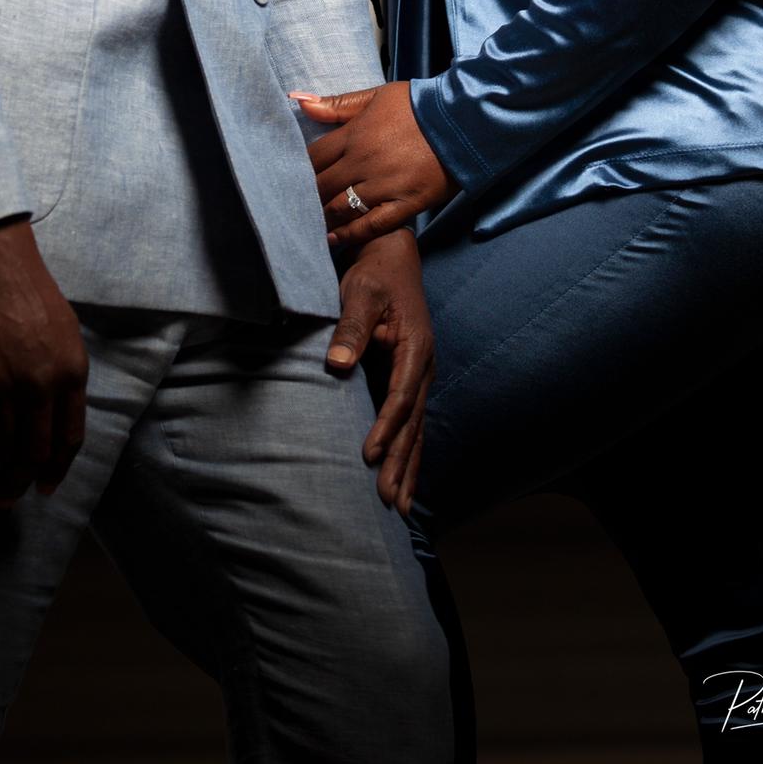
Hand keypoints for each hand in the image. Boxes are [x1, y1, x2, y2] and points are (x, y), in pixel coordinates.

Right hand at [0, 216, 88, 506]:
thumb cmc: (32, 293)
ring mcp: (4, 389)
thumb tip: (53, 418)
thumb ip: (63, 377)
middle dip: (17, 484)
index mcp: (71, 374)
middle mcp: (41, 388)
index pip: (68, 439)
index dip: (56, 469)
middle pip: (31, 452)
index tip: (44, 487)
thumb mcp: (67, 334)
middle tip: (5, 501)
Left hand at [296, 81, 456, 246]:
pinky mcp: (405, 204)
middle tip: (294, 207)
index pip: (313, 158)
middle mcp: (363, 162)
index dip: (297, 170)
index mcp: (355, 135)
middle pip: (321, 186)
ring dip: (323, 217)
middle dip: (306, 197)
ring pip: (340, 208)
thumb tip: (298, 101)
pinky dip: (350, 234)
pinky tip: (335, 240)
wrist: (464, 121)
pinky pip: (371, 225)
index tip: (290, 178)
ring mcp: (383, 185)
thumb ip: (338, 103)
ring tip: (310, 225)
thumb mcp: (378, 96)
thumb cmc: (419, 105)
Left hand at [326, 230, 432, 516]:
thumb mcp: (360, 294)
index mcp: (416, 348)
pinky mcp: (409, 378)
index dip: (386, 428)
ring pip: (416, 429)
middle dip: (402, 463)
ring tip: (402, 506)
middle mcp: (424, 366)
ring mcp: (420, 375)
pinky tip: (403, 476)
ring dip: (408, 466)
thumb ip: (350, 327)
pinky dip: (407, 451)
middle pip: (414, 424)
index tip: (369, 457)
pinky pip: (411, 422)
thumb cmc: (373, 274)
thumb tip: (338, 363)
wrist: (391, 258)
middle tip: (390, 502)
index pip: (401, 397)